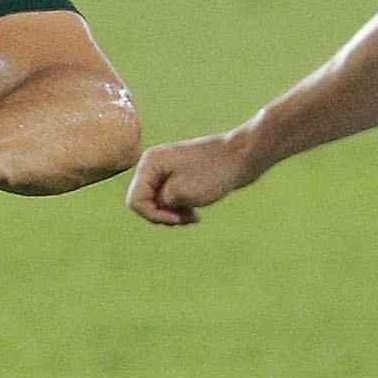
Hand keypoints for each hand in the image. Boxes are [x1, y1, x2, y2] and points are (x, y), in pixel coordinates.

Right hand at [124, 130, 266, 225]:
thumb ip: (160, 203)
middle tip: (186, 220)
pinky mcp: (180, 176)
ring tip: (193, 218)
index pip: (135, 201)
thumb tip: (156, 205)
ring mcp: (167, 170)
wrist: (242, 157)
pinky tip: (196, 216)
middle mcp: (154, 164)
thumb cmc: (213, 173)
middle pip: (145, 202)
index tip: (176, 219)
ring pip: (159, 203)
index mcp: (150, 163)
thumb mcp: (181, 194)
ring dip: (174, 215)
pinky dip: (181, 210)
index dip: (153, 215)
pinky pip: (171, 200)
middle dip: (164, 216)